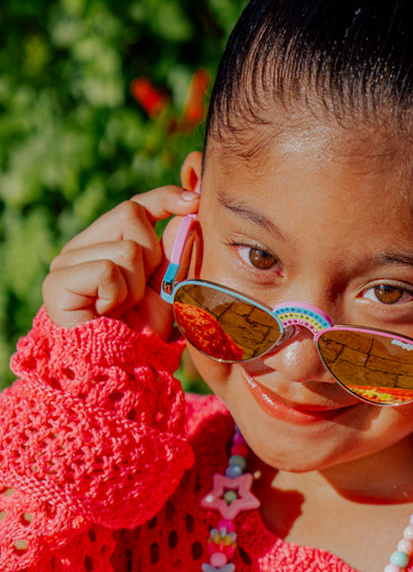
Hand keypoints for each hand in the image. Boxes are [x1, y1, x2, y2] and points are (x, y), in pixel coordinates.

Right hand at [42, 186, 199, 337]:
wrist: (119, 372)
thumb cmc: (144, 335)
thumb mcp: (169, 290)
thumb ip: (177, 254)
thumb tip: (190, 213)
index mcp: (106, 245)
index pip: (136, 206)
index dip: (164, 198)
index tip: (195, 201)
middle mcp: (82, 248)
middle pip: (131, 213)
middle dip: (152, 255)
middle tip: (140, 293)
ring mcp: (66, 262)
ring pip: (126, 247)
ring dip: (136, 285)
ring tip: (123, 310)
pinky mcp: (57, 282)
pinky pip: (107, 270)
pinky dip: (118, 295)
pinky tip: (107, 314)